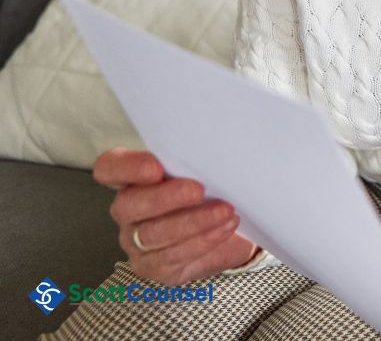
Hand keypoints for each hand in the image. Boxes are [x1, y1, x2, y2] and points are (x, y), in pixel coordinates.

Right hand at [95, 148, 257, 284]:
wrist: (228, 228)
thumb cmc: (211, 191)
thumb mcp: (205, 171)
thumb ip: (199, 161)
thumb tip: (217, 155)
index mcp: (132, 177)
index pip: (110, 168)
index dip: (127, 167)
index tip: (156, 167)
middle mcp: (128, 209)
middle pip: (129, 204)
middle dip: (165, 198)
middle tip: (198, 190)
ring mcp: (135, 241)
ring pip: (152, 234)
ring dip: (192, 222)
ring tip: (225, 211)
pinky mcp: (152, 266)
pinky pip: (172, 257)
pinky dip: (203, 241)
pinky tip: (224, 228)